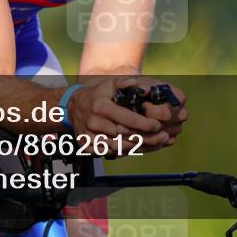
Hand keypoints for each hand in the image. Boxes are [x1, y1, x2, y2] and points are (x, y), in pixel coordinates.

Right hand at [67, 77, 186, 154]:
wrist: (72, 108)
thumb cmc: (97, 95)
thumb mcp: (109, 84)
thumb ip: (125, 83)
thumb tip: (143, 88)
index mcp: (100, 106)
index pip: (126, 119)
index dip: (144, 124)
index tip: (158, 125)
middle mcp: (93, 122)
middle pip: (124, 135)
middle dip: (146, 137)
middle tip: (163, 137)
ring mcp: (89, 137)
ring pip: (119, 147)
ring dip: (139, 147)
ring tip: (156, 144)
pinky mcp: (87, 147)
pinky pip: (111, 153)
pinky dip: (126, 152)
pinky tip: (140, 148)